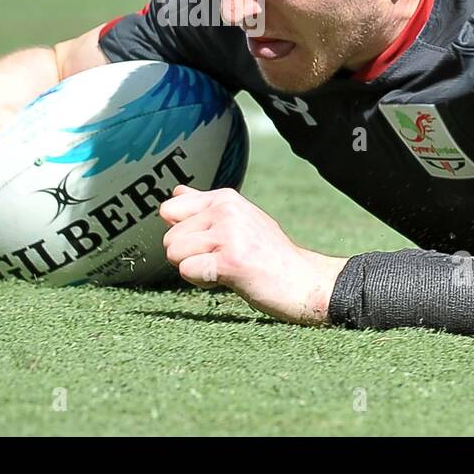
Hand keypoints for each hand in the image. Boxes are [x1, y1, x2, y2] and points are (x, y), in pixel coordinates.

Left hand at [159, 185, 348, 325]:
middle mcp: (226, 209)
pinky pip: (187, 271)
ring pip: (175, 254)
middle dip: (188, 256)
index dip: (183, 234)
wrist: (304, 282)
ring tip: (227, 268)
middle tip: (223, 260)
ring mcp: (229, 234)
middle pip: (169, 238)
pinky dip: (202, 282)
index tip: (211, 243)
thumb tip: (177, 192)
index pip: (170, 209)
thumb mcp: (239, 220)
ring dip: (195, 269)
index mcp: (225, 198)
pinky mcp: (231, 261)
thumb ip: (205, 206)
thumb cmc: (269, 255)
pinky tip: (229, 279)